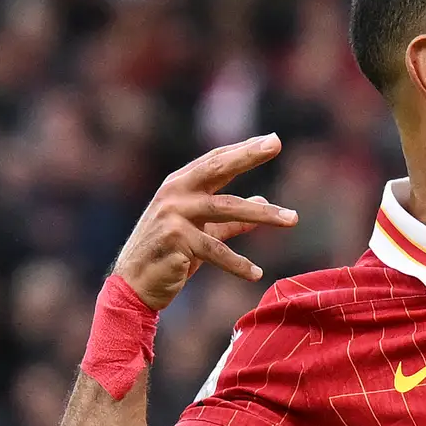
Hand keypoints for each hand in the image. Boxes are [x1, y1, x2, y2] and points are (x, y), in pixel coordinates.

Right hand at [109, 135, 295, 308]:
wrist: (133, 285)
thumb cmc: (169, 256)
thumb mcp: (201, 232)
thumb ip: (231, 220)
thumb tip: (265, 202)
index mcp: (179, 185)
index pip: (216, 160)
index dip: (244, 149)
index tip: (272, 139)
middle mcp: (175, 193)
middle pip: (217, 168)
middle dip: (248, 155)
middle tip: (276, 143)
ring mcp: (173, 215)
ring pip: (226, 208)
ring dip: (263, 215)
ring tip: (292, 219)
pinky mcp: (176, 240)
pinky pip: (216, 250)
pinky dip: (238, 264)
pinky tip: (256, 274)